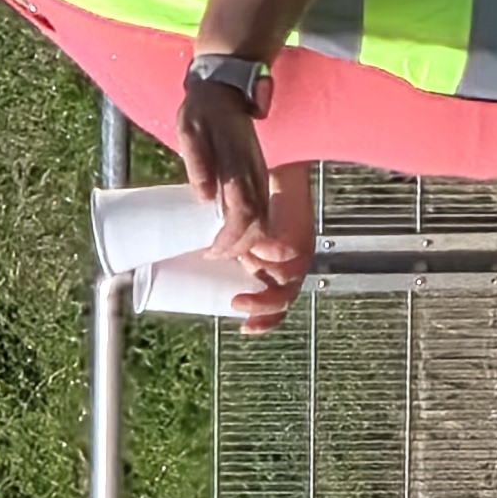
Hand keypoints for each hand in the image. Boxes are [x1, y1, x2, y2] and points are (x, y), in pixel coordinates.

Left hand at [175, 73, 273, 238]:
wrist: (225, 89)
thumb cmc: (202, 111)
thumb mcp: (189, 130)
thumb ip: (198, 163)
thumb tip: (204, 197)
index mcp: (236, 163)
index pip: (243, 211)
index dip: (230, 238)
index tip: (211, 250)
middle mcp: (254, 171)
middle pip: (258, 221)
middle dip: (239, 246)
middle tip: (214, 254)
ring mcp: (260, 173)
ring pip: (264, 216)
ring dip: (247, 239)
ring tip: (224, 248)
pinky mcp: (259, 173)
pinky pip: (263, 207)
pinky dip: (252, 227)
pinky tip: (236, 231)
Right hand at [216, 162, 314, 334]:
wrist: (276, 169)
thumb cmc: (252, 199)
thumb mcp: (235, 231)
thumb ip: (223, 246)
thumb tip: (192, 257)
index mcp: (277, 269)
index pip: (277, 306)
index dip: (264, 321)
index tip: (243, 328)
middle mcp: (293, 264)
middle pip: (285, 299)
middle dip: (262, 307)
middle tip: (236, 303)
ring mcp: (302, 250)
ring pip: (289, 279)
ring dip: (264, 279)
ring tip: (241, 268)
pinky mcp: (304, 232)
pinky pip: (290, 252)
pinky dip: (270, 255)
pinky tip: (254, 249)